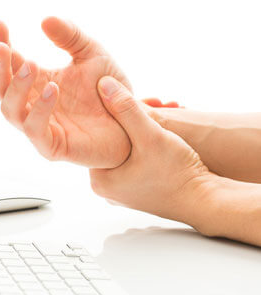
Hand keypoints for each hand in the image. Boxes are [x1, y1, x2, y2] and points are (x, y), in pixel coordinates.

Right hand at [0, 17, 131, 167]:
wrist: (129, 119)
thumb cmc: (110, 89)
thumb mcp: (93, 55)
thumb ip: (71, 37)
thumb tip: (44, 20)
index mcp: (39, 82)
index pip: (7, 65)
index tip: (0, 24)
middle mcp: (35, 105)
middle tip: (2, 47)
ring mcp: (42, 126)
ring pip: (11, 111)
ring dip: (16, 88)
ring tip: (30, 65)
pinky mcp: (54, 146)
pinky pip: (36, 130)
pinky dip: (39, 110)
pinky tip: (52, 89)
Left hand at [90, 76, 213, 227]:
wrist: (204, 201)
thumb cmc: (176, 173)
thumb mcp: (150, 135)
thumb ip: (126, 109)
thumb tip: (103, 85)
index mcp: (100, 180)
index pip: (98, 137)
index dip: (115, 114)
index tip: (134, 102)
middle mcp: (107, 189)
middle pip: (114, 143)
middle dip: (134, 121)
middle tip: (154, 106)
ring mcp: (123, 191)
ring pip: (127, 151)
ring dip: (143, 132)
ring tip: (163, 116)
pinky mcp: (138, 190)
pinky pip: (136, 161)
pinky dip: (146, 147)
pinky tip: (162, 135)